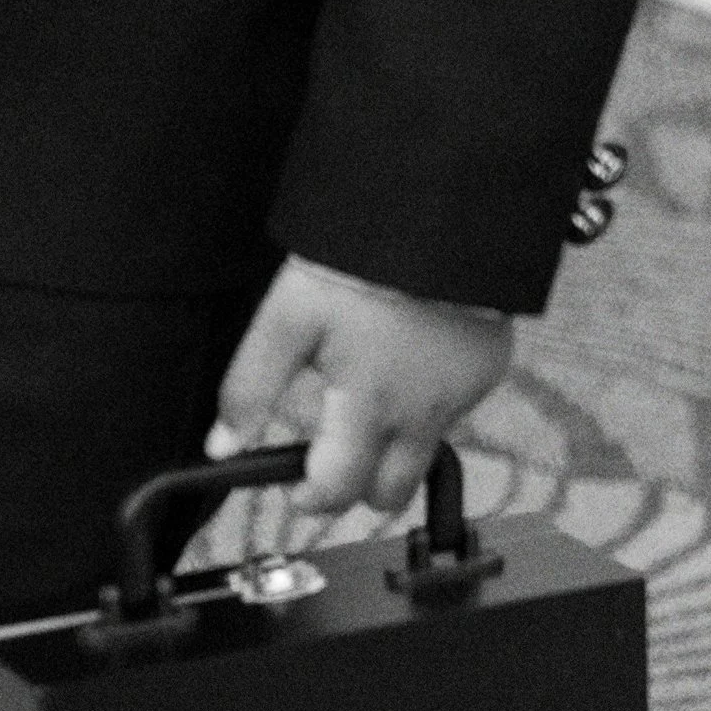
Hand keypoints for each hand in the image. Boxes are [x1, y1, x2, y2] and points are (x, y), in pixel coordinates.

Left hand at [217, 255, 513, 514]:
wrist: (441, 215)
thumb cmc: (359, 265)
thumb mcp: (286, 321)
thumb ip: (250, 389)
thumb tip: (222, 447)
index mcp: (370, 408)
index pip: (339, 490)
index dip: (310, 496)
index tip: (295, 484)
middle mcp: (424, 415)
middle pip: (391, 494)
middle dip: (360, 484)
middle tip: (335, 449)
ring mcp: (463, 394)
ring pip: (425, 450)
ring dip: (396, 440)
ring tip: (371, 389)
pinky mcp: (489, 368)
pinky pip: (454, 407)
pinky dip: (429, 398)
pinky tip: (411, 357)